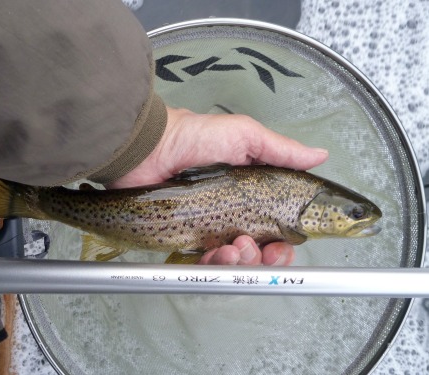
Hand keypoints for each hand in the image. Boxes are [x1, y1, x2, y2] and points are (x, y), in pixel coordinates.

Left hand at [110, 107, 327, 265]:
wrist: (148, 149)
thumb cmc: (193, 137)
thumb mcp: (244, 136)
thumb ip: (282, 150)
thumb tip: (318, 155)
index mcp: (252, 191)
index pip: (279, 223)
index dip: (287, 239)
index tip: (288, 244)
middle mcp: (234, 212)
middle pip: (262, 248)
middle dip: (269, 257)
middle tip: (264, 250)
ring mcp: (211, 227)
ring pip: (238, 260)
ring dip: (245, 260)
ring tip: (236, 246)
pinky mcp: (189, 239)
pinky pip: (208, 264)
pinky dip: (217, 264)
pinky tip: (219, 253)